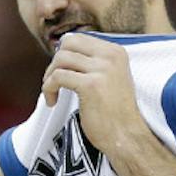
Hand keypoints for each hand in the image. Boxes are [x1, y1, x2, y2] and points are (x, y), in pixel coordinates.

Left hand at [42, 33, 150, 171]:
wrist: (127, 137)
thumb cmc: (115, 114)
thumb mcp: (110, 79)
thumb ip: (93, 64)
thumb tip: (63, 51)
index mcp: (116, 52)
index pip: (79, 38)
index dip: (64, 54)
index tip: (61, 72)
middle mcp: (110, 56)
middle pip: (68, 44)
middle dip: (55, 62)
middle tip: (53, 82)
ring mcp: (102, 69)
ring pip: (60, 59)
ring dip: (49, 77)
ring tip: (52, 93)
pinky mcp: (90, 85)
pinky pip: (57, 77)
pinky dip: (49, 89)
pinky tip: (52, 102)